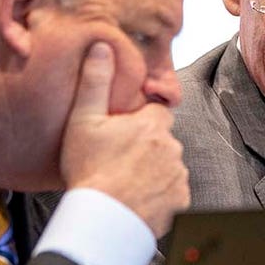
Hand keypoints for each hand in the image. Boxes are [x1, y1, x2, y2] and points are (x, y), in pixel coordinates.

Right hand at [60, 42, 189, 236]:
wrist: (102, 218)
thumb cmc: (89, 170)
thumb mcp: (83, 120)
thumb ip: (95, 81)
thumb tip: (103, 47)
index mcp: (152, 125)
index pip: (156, 112)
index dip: (140, 119)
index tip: (124, 131)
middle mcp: (172, 148)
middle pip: (163, 140)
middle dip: (147, 146)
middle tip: (119, 159)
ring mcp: (179, 175)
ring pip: (169, 166)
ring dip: (154, 171)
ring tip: (125, 181)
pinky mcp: (181, 201)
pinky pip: (173, 193)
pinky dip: (160, 195)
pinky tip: (137, 198)